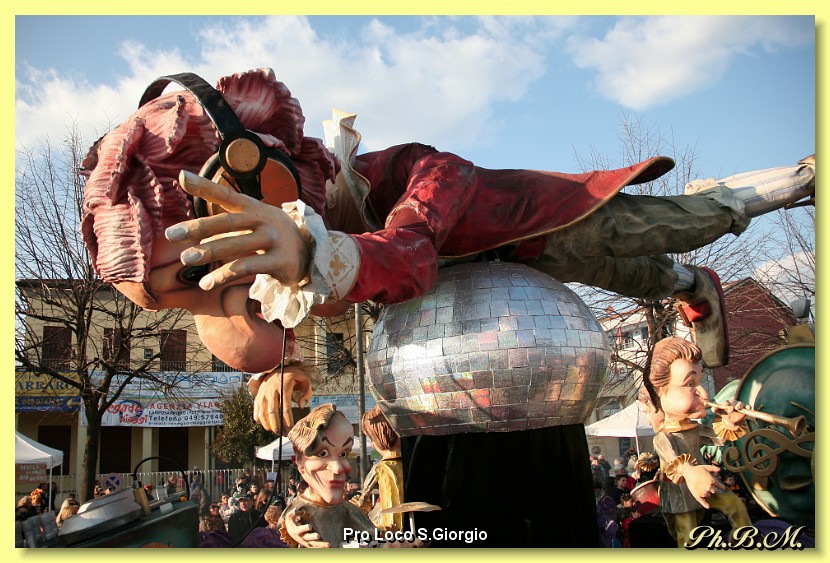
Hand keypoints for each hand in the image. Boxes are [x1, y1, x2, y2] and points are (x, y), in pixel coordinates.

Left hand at [166, 171, 309, 290]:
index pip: (227, 195)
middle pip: (227, 222)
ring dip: (208, 253)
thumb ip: (227, 218)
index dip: (205, 186)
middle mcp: (264, 220)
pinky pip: (247, 267)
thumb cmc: (273, 236)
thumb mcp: (255, 220)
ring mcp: (273, 240)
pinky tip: (206, 283)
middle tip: (172, 235)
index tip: (182, 177)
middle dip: (198, 228)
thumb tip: (195, 226)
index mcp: (255, 208)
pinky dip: (223, 275)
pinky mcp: (279, 261)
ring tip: (186, 259)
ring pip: (235, 246)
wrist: (311, 254)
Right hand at [251, 365, 313, 433]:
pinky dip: (260, 421)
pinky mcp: (257, 396)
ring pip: (262, 413)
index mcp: (284, 386)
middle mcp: (271, 390)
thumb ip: (307, 392)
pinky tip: (267, 426)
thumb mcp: (304, 380)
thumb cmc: (292, 377)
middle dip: (278, 426)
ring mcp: (262, 393)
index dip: (288, 420)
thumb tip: (301, 406)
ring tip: (276, 432)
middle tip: (283, 434)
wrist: (277, 368)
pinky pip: (256, 411)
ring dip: (268, 425)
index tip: (291, 428)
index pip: (285, 407)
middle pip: (272, 412)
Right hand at [284, 508, 330, 547]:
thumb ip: (294, 512)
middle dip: (313, 537)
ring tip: (329, 545)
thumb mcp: (290, 516)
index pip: (300, 530)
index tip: (309, 526)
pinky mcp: (310, 544)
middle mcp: (302, 537)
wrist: (291, 531)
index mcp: (296, 531)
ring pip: (314, 544)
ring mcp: (306, 541)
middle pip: (308, 538)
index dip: (304, 528)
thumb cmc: (291, 521)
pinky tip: (330, 548)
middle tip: (318, 536)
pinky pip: (317, 547)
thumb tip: (297, 508)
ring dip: (321, 545)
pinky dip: (322, 548)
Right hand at [683, 464, 724, 508]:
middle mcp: (709, 487)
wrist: (687, 472)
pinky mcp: (697, 495)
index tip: (722, 488)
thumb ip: (714, 468)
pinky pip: (702, 501)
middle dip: (712, 489)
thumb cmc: (697, 469)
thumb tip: (720, 470)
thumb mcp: (706, 467)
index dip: (721, 487)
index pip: (720, 486)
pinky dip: (705, 504)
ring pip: (708, 495)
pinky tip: (708, 506)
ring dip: (707, 492)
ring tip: (702, 488)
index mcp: (712, 481)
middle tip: (708, 486)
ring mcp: (703, 492)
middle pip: (714, 491)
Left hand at [712, 399, 746, 429]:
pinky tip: (748, 408)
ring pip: (740, 404)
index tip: (724, 405)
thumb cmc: (725, 414)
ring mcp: (740, 406)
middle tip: (730, 410)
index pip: (727, 402)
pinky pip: (748, 407)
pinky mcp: (745, 409)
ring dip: (739, 406)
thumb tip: (713, 408)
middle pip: (734, 402)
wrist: (731, 420)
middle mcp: (734, 403)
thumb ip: (715, 410)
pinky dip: (748, 407)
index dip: (726, 403)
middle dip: (732, 406)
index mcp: (728, 403)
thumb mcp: (720, 412)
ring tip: (737, 409)